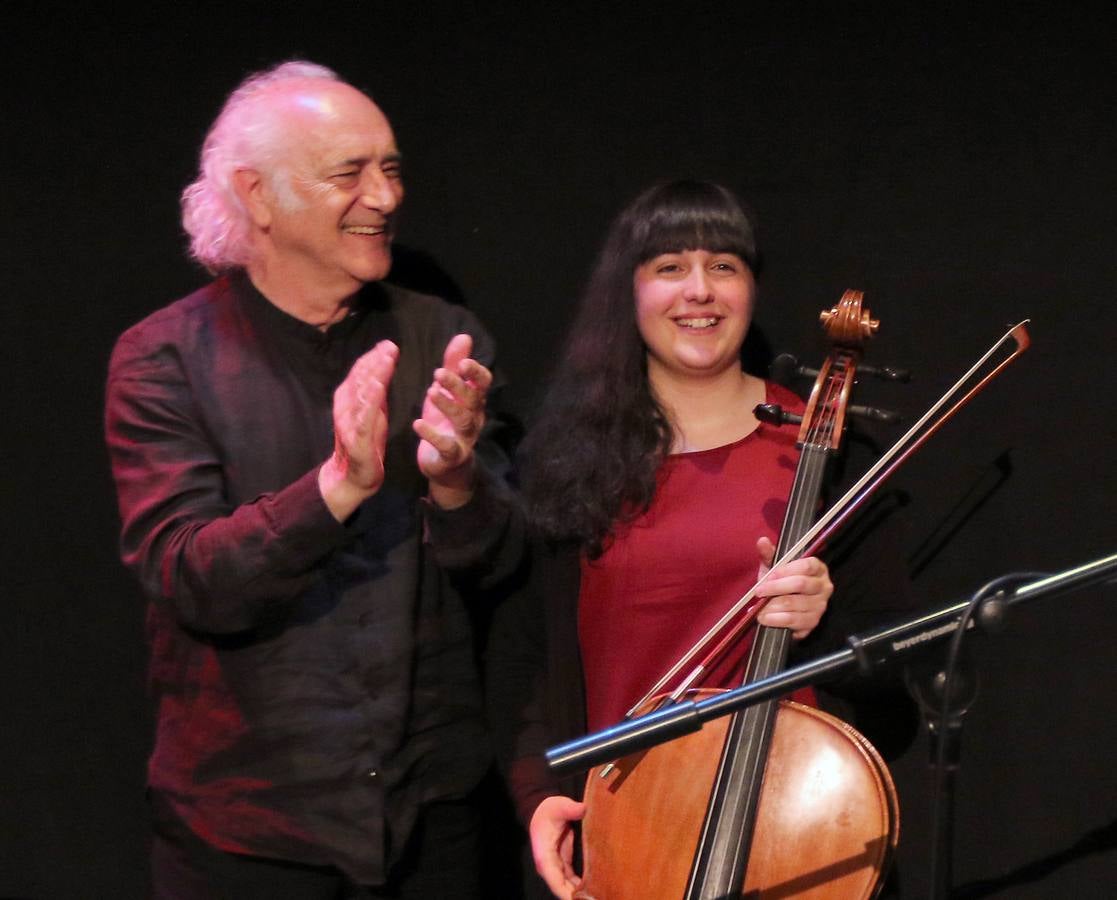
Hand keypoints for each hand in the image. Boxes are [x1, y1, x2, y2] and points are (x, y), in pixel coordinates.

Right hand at [318, 340, 398, 520]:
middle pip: (360, 379)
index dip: (373, 357)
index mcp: (349, 397)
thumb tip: (386, 357)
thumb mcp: (375, 408)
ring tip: (385, 361)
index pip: (360, 372)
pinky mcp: (357, 439)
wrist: (355, 475)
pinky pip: (364, 418)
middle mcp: (346, 406)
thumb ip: (379, 385)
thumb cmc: (367, 438)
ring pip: (361, 395)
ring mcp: (349, 422)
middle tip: (390, 347)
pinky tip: (378, 389)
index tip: (389, 344)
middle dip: (375, 361)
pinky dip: (370, 402)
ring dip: (373, 376)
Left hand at [413, 333, 492, 508]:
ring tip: (430, 392)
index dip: (476, 372)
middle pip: (472, 399)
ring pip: (462, 420)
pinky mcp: (451, 456)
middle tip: (439, 373)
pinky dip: (432, 435)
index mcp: (473, 401)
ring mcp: (464, 438)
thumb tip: (464, 336)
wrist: (447, 467)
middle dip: (458, 385)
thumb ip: (454, 365)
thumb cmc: (446, 423)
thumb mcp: (448, 392)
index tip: (463, 362)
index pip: (483, 383)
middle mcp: (474, 418)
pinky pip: (446, 446)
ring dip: (447, 405)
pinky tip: (417, 423)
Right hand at [529, 795, 585, 898]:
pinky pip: (572, 881)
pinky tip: (595, 890)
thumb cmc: (549, 809)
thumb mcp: (559, 807)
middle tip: (595, 899)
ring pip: (568, 887)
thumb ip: (571, 809)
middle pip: (563, 889)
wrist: (541, 809)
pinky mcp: (563, 864)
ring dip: (580, 894)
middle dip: (577, 898)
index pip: (556, 882)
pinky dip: (581, 887)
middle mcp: (549, 866)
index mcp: (545, 857)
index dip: (567, 895)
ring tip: (598, 897)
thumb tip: (583, 808)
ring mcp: (556, 866)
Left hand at [754, 536, 832, 639]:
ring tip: (759, 608)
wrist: (785, 608)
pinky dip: (776, 620)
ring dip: (773, 606)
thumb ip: (769, 554)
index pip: (807, 565)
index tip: (769, 576)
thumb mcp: (775, 567)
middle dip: (776, 588)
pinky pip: (794, 620)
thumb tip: (762, 541)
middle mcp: (824, 586)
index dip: (786, 570)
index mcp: (817, 568)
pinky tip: (765, 618)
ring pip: (795, 604)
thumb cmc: (782, 583)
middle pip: (800, 584)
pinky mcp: (813, 622)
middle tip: (759, 591)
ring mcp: (820, 605)